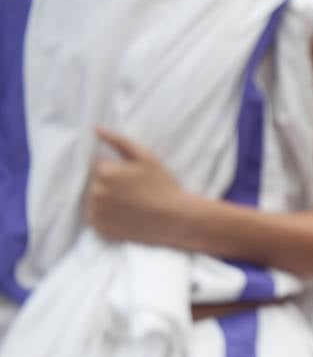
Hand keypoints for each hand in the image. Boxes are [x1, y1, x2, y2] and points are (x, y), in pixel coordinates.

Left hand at [86, 128, 191, 244]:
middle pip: (93, 184)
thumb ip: (119, 141)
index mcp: (104, 172)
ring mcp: (96, 212)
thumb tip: (95, 128)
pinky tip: (124, 215)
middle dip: (108, 186)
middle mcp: (96, 192)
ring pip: (93, 201)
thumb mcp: (146, 158)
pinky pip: (95, 219)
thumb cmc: (163, 186)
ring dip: (105, 201)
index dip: (114, 171)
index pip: (97, 166)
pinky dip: (105, 217)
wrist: (176, 219)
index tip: (130, 179)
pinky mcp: (99, 228)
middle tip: (132, 193)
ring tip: (129, 205)